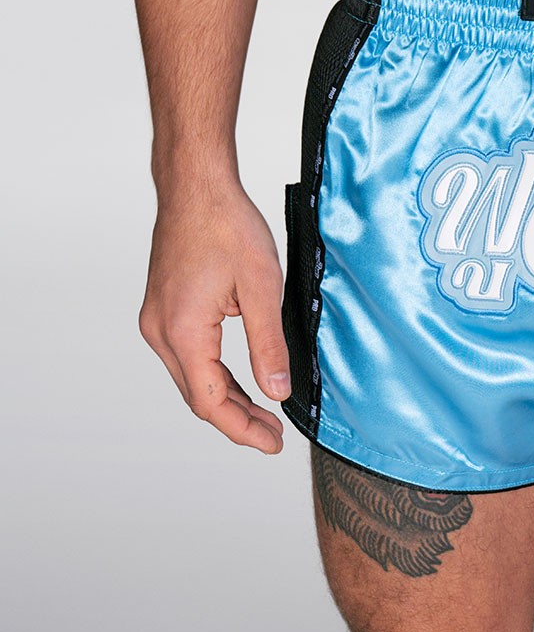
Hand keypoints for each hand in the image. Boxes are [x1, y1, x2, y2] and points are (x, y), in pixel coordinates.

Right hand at [139, 179, 289, 453]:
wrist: (197, 188)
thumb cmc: (227, 225)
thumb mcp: (262, 286)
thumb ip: (269, 344)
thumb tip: (278, 390)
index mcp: (182, 331)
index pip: (211, 402)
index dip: (242, 429)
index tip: (273, 442)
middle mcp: (160, 332)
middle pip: (198, 396)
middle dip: (237, 420)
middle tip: (274, 435)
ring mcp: (158, 321)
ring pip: (192, 378)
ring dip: (226, 398)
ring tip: (262, 415)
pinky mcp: (164, 310)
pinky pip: (189, 356)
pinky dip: (215, 374)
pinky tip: (240, 382)